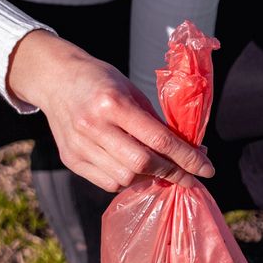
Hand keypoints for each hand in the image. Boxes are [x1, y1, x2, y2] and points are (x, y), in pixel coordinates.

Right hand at [7, 30, 213, 191]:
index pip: (158, 139)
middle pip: (141, 164)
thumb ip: (155, 122)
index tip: (206, 169)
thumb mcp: (131, 91)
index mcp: (113, 104)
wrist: (55, 79)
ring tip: (159, 170)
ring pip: (124, 179)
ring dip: (149, 178)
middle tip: (189, 176)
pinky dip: (127, 181)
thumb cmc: (100, 81)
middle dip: (172, 173)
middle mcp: (93, 127)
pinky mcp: (70, 159)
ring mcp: (79, 146)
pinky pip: (107, 183)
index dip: (186, 158)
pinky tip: (134, 170)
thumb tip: (189, 151)